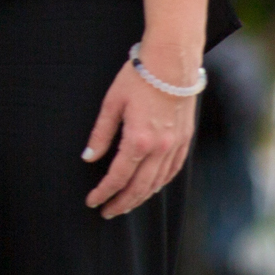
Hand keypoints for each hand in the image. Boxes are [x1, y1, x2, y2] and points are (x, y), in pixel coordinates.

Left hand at [82, 52, 197, 217]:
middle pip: (139, 187)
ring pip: (158, 182)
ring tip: (125, 205)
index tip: (92, 201)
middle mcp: (160, 147)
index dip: (104, 193)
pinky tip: (151, 188)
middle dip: (121, 202)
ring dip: (141, 197)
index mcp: (138, 140)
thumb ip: (101, 134)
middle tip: (107, 212)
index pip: (118, 177)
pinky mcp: (186, 139)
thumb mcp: (112, 103)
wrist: (173, 62)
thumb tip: (89, 157)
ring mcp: (176, 145)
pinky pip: (173, 170)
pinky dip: (161, 183)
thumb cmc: (139, 78)